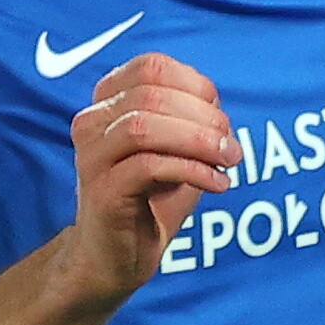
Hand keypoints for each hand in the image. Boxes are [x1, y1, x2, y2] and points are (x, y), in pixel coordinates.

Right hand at [66, 51, 243, 295]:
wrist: (117, 257)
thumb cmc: (150, 198)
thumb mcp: (177, 149)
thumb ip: (193, 118)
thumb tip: (217, 107)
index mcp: (108, 102)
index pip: (152, 67)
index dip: (195, 86)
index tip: (221, 120)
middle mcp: (92, 123)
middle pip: (151, 95)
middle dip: (203, 118)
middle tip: (232, 147)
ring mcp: (92, 157)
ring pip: (143, 126)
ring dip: (198, 141)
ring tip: (228, 162)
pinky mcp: (102, 192)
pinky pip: (148, 167)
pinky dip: (191, 171)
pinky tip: (216, 184)